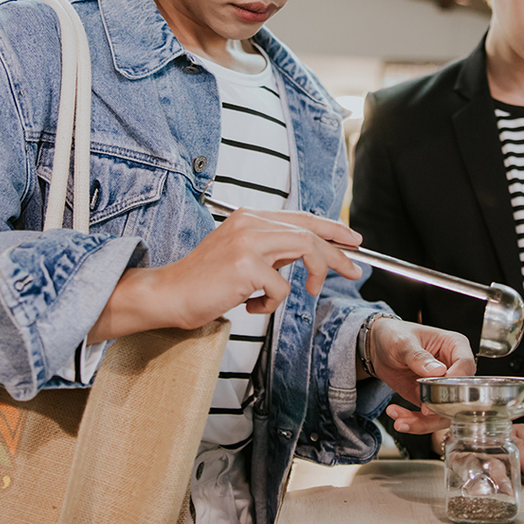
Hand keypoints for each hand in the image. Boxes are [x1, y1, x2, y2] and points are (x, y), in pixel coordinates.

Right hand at [89, 207, 362, 341]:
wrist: (169, 294)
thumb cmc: (204, 282)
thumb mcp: (243, 257)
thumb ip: (272, 250)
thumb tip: (308, 254)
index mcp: (249, 218)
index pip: (301, 216)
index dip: (331, 228)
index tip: (353, 241)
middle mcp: (250, 223)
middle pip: (309, 231)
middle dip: (338, 252)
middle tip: (354, 270)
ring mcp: (247, 241)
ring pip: (305, 248)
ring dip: (319, 272)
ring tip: (312, 291)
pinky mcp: (244, 265)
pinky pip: (281, 287)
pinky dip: (274, 303)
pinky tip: (253, 306)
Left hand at [369, 319, 475, 434]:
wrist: (377, 346)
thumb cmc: (394, 334)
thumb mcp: (403, 342)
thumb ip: (418, 356)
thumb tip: (437, 370)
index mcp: (454, 346)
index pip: (466, 365)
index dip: (456, 380)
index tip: (439, 389)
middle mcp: (453, 368)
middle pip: (460, 396)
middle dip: (440, 409)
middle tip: (422, 412)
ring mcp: (442, 387)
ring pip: (445, 413)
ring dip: (424, 422)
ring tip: (401, 421)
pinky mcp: (430, 399)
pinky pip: (428, 418)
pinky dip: (414, 422)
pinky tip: (398, 416)